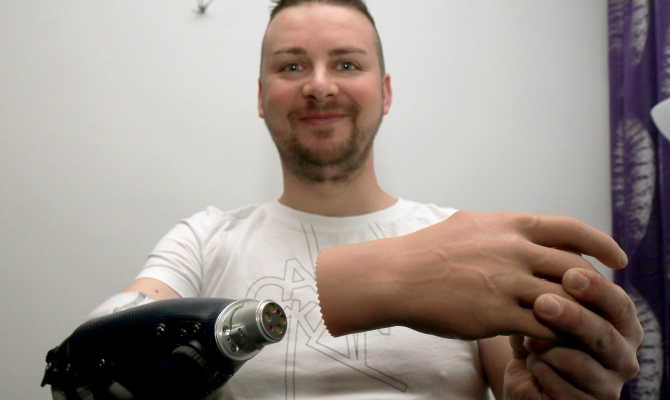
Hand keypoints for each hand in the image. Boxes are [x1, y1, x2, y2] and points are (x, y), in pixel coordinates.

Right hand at [317, 210, 626, 338]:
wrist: (396, 276)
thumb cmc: (428, 251)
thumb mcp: (470, 224)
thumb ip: (503, 229)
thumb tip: (526, 231)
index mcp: (509, 225)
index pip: (571, 229)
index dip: (602, 243)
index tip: (618, 259)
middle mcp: (513, 249)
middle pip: (575, 267)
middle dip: (595, 285)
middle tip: (602, 300)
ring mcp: (506, 282)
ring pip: (565, 300)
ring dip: (580, 314)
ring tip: (585, 324)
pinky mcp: (496, 314)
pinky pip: (542, 327)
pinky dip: (556, 334)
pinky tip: (554, 339)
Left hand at [504, 268, 642, 398]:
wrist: (526, 376)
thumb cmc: (540, 332)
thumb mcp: (546, 304)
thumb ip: (554, 281)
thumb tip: (551, 247)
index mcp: (621, 324)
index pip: (618, 303)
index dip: (596, 290)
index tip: (569, 274)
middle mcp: (623, 356)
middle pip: (603, 335)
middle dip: (573, 318)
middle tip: (543, 303)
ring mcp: (607, 386)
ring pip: (581, 365)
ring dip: (548, 350)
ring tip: (528, 341)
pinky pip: (563, 390)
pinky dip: (542, 374)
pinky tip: (529, 365)